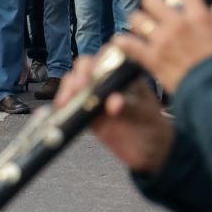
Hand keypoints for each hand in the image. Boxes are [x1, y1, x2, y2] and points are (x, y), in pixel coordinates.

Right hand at [54, 56, 173, 173]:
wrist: (150, 153)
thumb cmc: (152, 128)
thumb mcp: (143, 115)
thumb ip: (128, 106)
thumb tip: (112, 101)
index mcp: (124, 74)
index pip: (108, 57)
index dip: (98, 62)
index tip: (95, 75)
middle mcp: (107, 81)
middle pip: (85, 68)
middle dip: (79, 75)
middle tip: (79, 88)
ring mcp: (94, 97)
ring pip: (73, 84)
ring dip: (67, 90)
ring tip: (66, 102)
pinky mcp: (85, 114)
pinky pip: (69, 107)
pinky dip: (61, 107)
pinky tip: (59, 110)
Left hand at [115, 0, 211, 94]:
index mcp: (198, 16)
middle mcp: (177, 23)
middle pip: (152, 1)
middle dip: (150, 5)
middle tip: (152, 11)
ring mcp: (162, 40)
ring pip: (137, 19)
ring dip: (137, 22)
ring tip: (139, 27)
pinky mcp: (152, 58)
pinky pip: (129, 45)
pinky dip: (123, 42)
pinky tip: (119, 41)